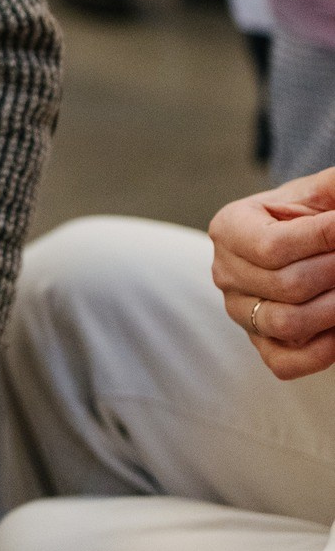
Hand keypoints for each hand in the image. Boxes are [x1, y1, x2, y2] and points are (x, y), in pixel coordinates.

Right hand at [210, 169, 334, 378]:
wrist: (298, 243)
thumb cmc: (309, 215)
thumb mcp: (316, 193)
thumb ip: (332, 187)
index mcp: (230, 228)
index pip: (273, 246)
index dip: (323, 239)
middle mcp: (225, 273)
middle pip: (287, 285)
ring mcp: (239, 313)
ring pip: (288, 324)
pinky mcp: (259, 344)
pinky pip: (285, 362)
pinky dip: (323, 350)